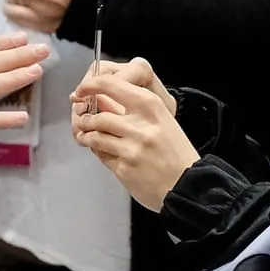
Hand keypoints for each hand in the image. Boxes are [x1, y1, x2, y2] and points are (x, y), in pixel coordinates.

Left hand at [71, 57, 200, 212]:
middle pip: (99, 114)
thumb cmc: (175, 154)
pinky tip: (99, 149)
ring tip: (87, 135)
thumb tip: (100, 100)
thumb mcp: (162, 121)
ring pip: (95, 135)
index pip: (112, 85)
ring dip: (86, 134)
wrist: (187, 185)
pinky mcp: (124, 168)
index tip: (82, 89)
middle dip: (86, 118)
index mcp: (152, 107)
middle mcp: (141, 126)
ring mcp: (131, 148)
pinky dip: (96, 150)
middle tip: (83, 119)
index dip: (91, 86)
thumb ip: (134, 109)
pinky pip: (100, 154)